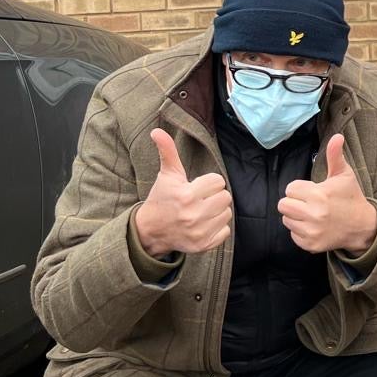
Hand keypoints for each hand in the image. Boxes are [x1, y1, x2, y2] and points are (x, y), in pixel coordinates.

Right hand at [135, 129, 233, 258]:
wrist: (150, 230)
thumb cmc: (162, 198)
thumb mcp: (166, 175)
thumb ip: (167, 151)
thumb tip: (157, 130)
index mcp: (186, 195)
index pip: (218, 182)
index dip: (209, 182)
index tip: (197, 187)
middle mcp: (193, 214)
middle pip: (225, 197)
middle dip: (214, 196)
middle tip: (201, 199)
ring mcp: (199, 232)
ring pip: (227, 213)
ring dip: (217, 211)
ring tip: (201, 211)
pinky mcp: (203, 245)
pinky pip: (225, 232)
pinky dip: (217, 228)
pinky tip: (203, 224)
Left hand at [278, 134, 376, 256]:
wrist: (362, 226)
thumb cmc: (350, 197)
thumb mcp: (344, 175)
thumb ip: (335, 155)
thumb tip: (337, 136)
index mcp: (319, 195)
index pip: (290, 189)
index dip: (300, 188)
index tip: (312, 191)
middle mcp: (313, 214)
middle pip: (283, 205)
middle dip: (294, 202)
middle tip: (308, 202)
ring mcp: (311, 232)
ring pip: (286, 220)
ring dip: (296, 216)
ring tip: (312, 214)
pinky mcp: (310, 245)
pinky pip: (292, 235)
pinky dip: (300, 231)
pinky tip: (314, 226)